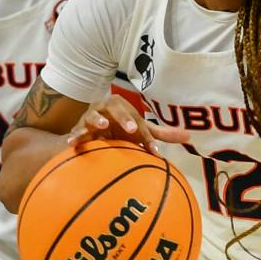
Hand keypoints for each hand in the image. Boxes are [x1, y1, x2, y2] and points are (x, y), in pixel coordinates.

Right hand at [68, 95, 187, 153]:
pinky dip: (73, 137)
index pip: (137, 119)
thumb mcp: (139, 130)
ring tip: (103, 126)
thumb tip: (189, 136)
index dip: (146, 133)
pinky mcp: (78, 130)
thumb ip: (160, 134)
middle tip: (132, 130)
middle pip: (115, 108)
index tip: (153, 150)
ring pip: (93, 116)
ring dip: (97, 120)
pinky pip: (75, 132)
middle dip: (124, 118)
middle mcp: (107, 110)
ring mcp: (90, 119)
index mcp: (123, 109)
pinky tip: (71, 144)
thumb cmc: (119, 129)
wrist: (91, 129)